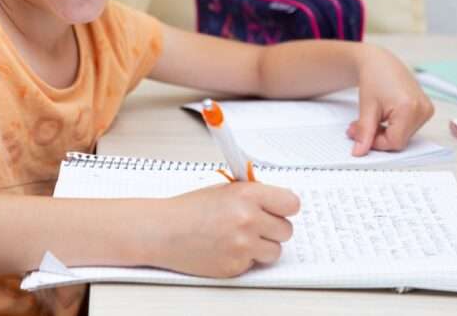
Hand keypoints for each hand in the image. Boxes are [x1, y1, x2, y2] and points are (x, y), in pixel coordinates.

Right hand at [154, 181, 299, 277]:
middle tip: (255, 225)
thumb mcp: (224, 190)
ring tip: (239, 238)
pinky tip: (225, 248)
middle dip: (273, 228)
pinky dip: (244, 258)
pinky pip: (254, 264)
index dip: (285, 208)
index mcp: (247, 195)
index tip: (280, 210)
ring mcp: (243, 245)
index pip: (292, 203)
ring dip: (262, 246)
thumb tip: (276, 203)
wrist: (164, 231)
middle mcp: (248, 219)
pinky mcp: (236, 266)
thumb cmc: (190, 209)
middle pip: (286, 230)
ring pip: (275, 251)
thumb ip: (253, 195)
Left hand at [346, 45, 434, 155]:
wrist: (381, 62)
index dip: (375, 142)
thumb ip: (364, 132)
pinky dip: (393, 127)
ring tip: (370, 118)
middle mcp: (423, 109)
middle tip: (358, 126)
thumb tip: (359, 153)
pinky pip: (408, 128)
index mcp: (410, 108)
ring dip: (384, 132)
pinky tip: (383, 116)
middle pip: (399, 140)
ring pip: (403, 136)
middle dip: (377, 136)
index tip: (358, 134)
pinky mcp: (426, 109)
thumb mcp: (366, 107)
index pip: (394, 142)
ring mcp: (427, 110)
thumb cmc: (374, 78)